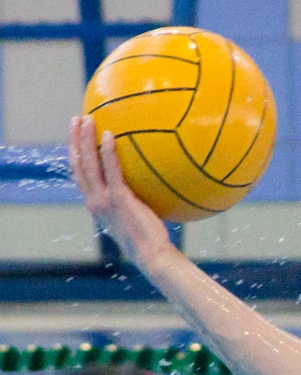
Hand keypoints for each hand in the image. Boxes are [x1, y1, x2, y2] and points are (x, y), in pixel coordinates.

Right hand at [67, 116, 175, 266]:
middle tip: (76, 119)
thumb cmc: (150, 238)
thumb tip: (147, 182)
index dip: (76, 155)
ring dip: (85, 139)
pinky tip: (110, 135)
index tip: (76, 138)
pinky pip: (112, 171)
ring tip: (86, 118)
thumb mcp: (135, 216)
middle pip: (77, 165)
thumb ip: (132, 199)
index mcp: (95, 205)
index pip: (80, 176)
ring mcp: (104, 200)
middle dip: (74, 140)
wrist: (152, 255)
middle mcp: (94, 201)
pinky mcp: (119, 199)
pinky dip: (108, 152)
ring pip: (88, 164)